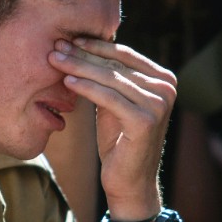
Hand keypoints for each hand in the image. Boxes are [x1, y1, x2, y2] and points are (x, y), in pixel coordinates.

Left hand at [49, 38, 176, 221]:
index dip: (95, 46)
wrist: (130, 182)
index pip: (124, 54)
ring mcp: (159, 104)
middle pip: (116, 65)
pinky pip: (108, 98)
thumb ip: (111, 78)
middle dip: (83, 54)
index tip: (68, 39)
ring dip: (79, 67)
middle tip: (56, 46)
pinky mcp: (145, 121)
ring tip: (54, 60)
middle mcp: (167, 89)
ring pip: (110, 78)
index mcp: (164, 79)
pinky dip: (86, 88)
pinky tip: (67, 81)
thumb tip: (82, 46)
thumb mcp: (116, 103)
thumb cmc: (120, 142)